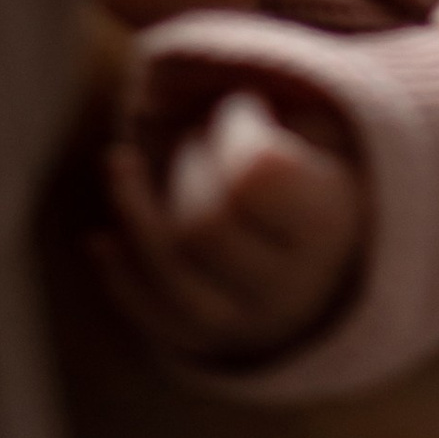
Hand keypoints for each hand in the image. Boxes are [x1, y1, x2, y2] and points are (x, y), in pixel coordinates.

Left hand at [99, 50, 366, 365]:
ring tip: (120, 162)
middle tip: (197, 133)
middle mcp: (292, 283)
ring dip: (134, 210)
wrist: (339, 258)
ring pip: (170, 272)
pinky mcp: (209, 340)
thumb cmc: (316, 170)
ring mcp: (247, 319)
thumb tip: (203, 97)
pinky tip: (100, 239)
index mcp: (327, 222)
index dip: (235, 130)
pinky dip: (119, 276)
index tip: (241, 104)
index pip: (255, 176)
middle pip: (203, 225)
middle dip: (184, 164)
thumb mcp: (324, 130)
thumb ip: (282, 106)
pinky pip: (152, 316)